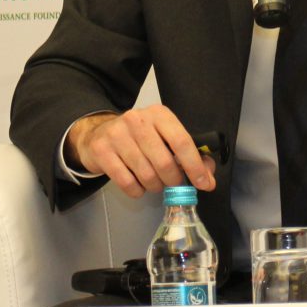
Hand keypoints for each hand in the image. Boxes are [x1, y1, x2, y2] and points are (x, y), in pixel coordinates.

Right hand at [65, 105, 216, 197]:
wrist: (99, 133)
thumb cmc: (139, 138)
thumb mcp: (164, 137)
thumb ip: (189, 155)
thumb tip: (207, 179)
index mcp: (159, 114)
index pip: (181, 141)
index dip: (194, 166)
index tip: (203, 183)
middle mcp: (137, 120)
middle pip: (165, 162)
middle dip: (173, 180)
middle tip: (172, 183)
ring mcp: (117, 134)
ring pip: (146, 175)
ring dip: (155, 186)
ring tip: (154, 182)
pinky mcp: (102, 151)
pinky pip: (127, 183)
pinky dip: (137, 191)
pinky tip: (138, 185)